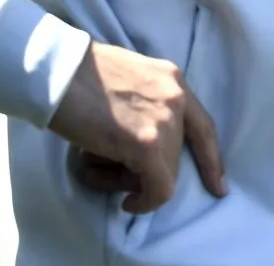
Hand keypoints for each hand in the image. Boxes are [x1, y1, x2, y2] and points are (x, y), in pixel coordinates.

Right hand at [47, 41, 226, 213]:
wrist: (55, 71)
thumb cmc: (77, 76)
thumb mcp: (127, 80)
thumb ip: (144, 104)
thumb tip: (141, 145)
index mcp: (171, 78)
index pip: (203, 127)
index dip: (210, 160)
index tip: (218, 186)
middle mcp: (175, 97)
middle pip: (176, 155)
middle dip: (147, 171)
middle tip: (109, 169)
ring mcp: (164, 121)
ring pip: (164, 173)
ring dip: (133, 180)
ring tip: (98, 169)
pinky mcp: (147, 144)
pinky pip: (158, 188)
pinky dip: (144, 202)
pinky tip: (127, 203)